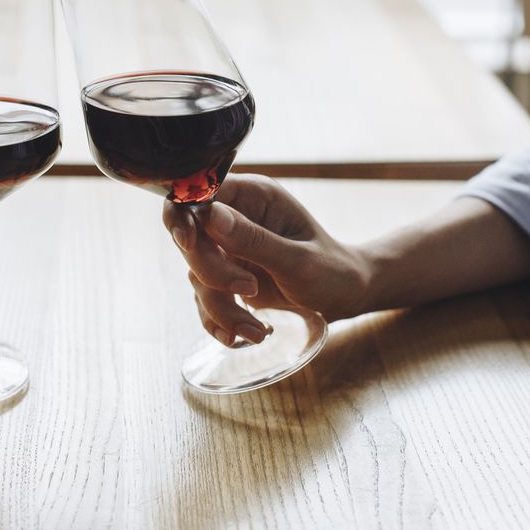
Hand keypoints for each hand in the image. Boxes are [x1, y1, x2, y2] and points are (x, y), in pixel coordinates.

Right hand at [163, 175, 370, 345]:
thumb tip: (208, 215)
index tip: (190, 244)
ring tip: (257, 330)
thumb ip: (254, 239)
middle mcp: (234, 218)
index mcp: (252, 197)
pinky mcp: (226, 277)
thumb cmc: (332, 270)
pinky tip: (245, 335)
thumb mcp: (298, 259)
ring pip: (196, 275)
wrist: (346, 297)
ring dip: (221, 308)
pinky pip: (204, 299)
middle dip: (211, 273)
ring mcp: (228, 249)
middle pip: (190, 239)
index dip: (183, 217)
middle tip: (249, 290)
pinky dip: (219, 321)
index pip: (197, 194)